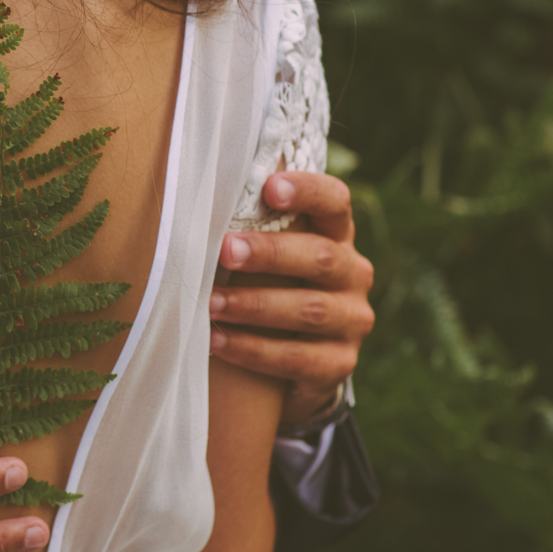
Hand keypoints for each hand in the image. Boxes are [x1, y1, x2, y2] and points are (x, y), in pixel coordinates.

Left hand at [210, 172, 374, 428]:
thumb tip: (198, 203)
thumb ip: (252, 229)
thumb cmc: (271, 285)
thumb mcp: (269, 255)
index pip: (335, 203)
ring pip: (308, 309)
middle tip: (224, 251)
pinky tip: (218, 342)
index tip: (270, 187)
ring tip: (210, 304)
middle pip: (319, 257)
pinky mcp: (340, 363)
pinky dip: (254, 350)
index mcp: (337, 235)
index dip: (307, 192)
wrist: (296, 358)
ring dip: (254, 305)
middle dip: (269, 253)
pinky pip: (298, 358)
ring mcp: (352, 321)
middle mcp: (353, 274)